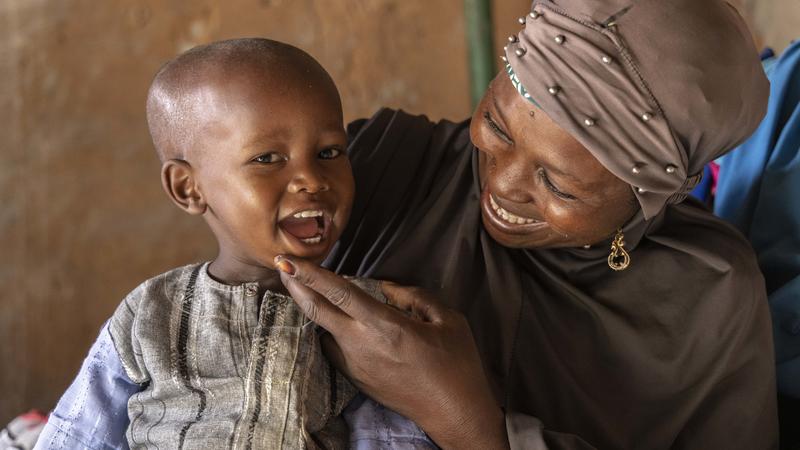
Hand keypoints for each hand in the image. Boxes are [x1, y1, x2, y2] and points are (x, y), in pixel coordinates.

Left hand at [274, 255, 508, 449]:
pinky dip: (330, 331)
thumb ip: (414, 296)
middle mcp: (363, 344)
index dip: (311, 274)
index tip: (289, 260)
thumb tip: (387, 287)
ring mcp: (355, 364)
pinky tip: (337, 322)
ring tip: (310, 291)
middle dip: (295, 286)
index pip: (339, 293)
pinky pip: (334, 349)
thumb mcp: (447, 320)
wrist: (453, 412)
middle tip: (282, 267)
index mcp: (385, 325)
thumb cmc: (456, 364)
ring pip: (323, 331)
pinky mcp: (355, 379)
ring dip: (314, 310)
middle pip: (317, 311)